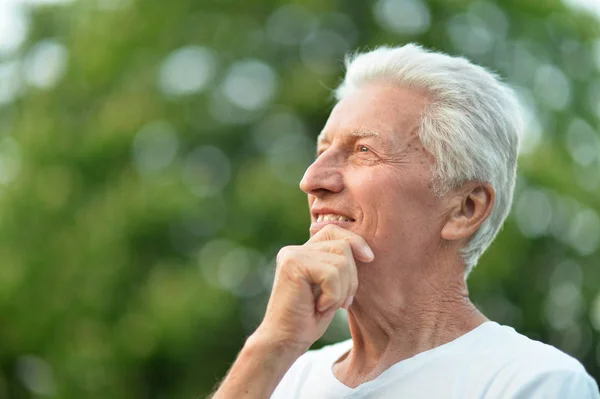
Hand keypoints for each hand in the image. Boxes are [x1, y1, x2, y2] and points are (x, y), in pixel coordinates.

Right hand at [254, 224, 373, 351]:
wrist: (285, 342)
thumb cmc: (309, 320)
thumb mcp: (331, 289)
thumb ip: (340, 267)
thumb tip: (366, 252)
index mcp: (303, 252)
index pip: (334, 230)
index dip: (355, 241)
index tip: (369, 258)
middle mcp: (295, 249)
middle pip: (343, 246)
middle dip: (352, 277)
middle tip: (340, 302)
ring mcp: (292, 255)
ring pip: (341, 261)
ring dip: (342, 289)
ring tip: (327, 305)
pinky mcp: (293, 265)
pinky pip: (332, 274)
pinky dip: (333, 295)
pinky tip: (318, 307)